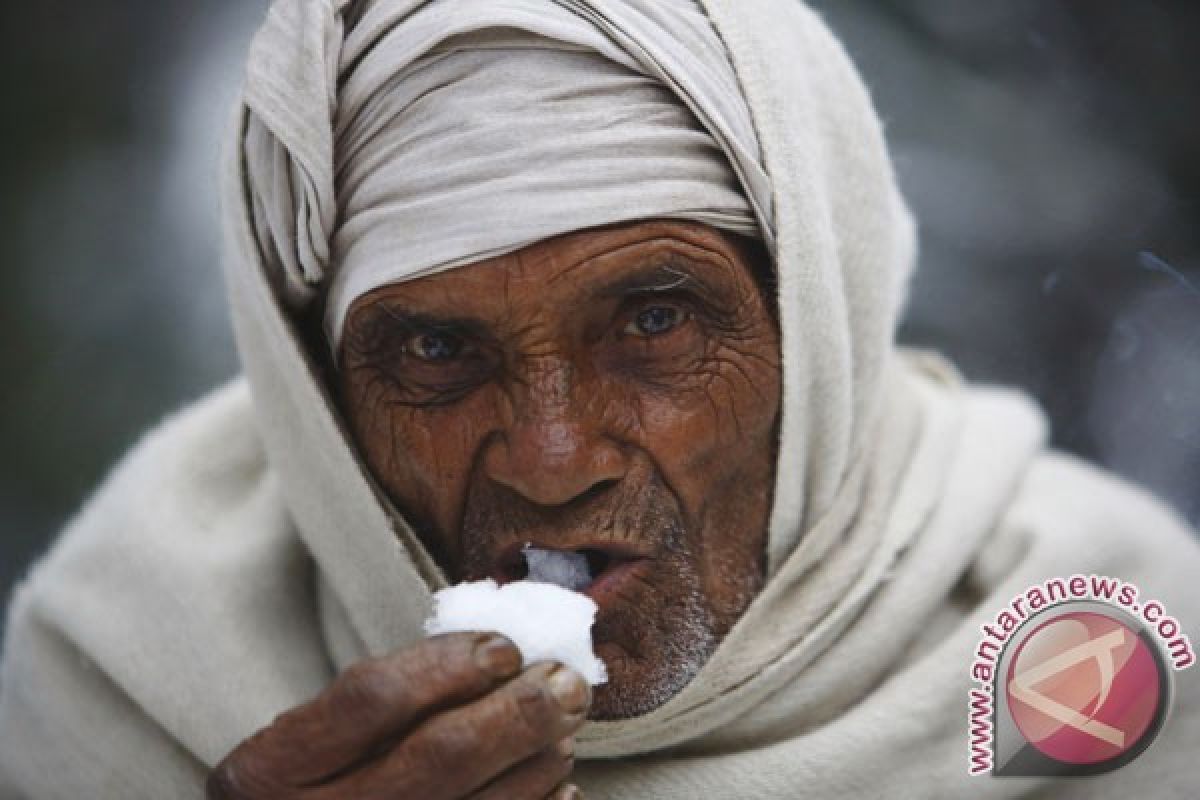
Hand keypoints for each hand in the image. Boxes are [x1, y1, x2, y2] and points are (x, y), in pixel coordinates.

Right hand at [207, 632, 588, 798]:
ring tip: (565, 722)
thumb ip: (387, 700)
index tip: (505, 646)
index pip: (373, 697)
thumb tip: (502, 654)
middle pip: (440, 755)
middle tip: (567, 678)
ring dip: (538, 758)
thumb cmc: (314, 789)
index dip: (450, 664)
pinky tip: (557, 782)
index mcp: (271, 769)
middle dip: (519, 709)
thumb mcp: (311, 741)